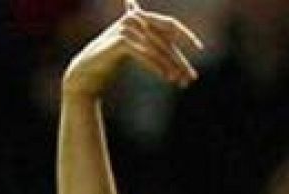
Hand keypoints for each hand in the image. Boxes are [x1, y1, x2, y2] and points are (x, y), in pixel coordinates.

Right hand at [62, 0, 202, 97]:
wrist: (87, 74)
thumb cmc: (112, 61)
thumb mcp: (136, 49)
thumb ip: (153, 43)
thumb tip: (178, 61)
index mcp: (137, 16)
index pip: (169, 24)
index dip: (186, 35)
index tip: (200, 48)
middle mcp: (132, 18)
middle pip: (166, 40)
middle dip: (180, 60)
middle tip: (191, 78)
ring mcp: (125, 29)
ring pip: (158, 49)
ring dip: (171, 67)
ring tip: (180, 82)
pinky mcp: (120, 41)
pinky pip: (146, 55)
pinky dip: (158, 67)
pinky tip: (167, 78)